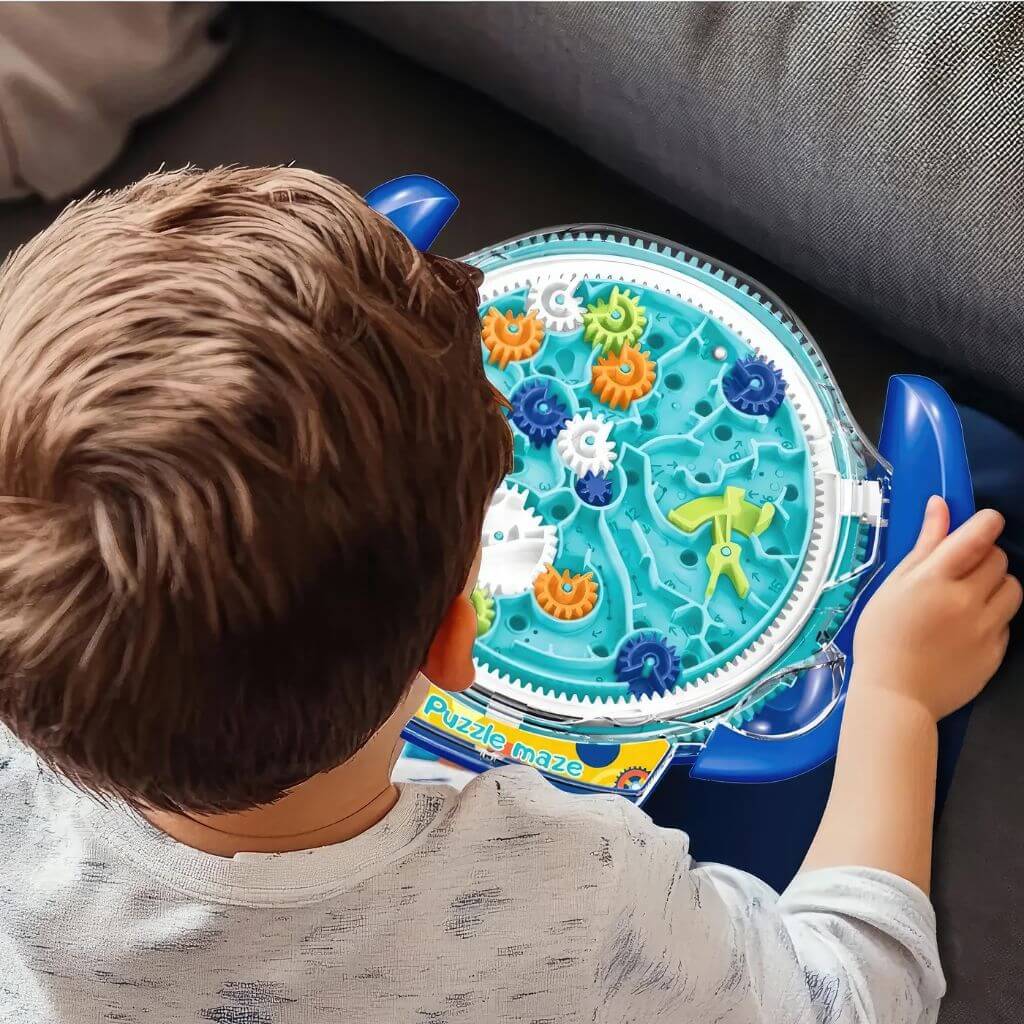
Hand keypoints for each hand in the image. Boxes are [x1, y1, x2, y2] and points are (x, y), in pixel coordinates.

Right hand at [852, 496, 1021, 721]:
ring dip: (996, 585)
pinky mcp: (997, 652)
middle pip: (999, 559)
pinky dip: (992, 617)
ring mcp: (986, 628)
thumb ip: (924, 545)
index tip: (982, 524)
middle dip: (985, 556)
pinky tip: (966, 629)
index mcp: (935, 579)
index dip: (986, 523)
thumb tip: (940, 505)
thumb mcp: (893, 586)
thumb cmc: (882, 637)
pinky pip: (1007, 621)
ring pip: (1013, 588)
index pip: (978, 535)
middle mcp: (967, 600)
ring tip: (970, 598)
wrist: (895, 696)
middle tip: (961, 570)